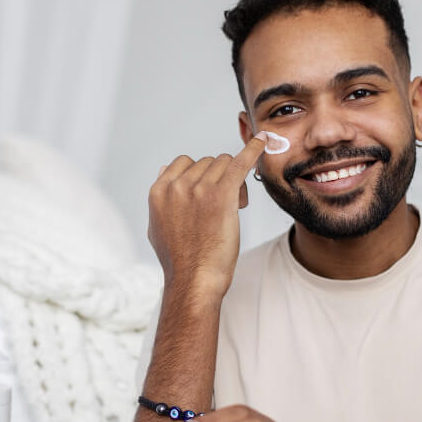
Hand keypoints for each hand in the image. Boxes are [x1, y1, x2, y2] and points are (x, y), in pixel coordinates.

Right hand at [147, 134, 267, 297]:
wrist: (194, 281)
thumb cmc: (180, 261)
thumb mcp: (157, 227)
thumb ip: (161, 200)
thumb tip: (163, 175)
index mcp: (159, 191)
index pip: (184, 163)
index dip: (200, 176)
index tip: (208, 194)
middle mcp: (177, 186)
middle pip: (207, 162)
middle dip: (218, 179)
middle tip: (224, 207)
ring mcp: (199, 188)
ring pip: (224, 163)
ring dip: (233, 180)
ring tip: (235, 207)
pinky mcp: (222, 194)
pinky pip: (240, 163)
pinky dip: (253, 150)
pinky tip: (263, 141)